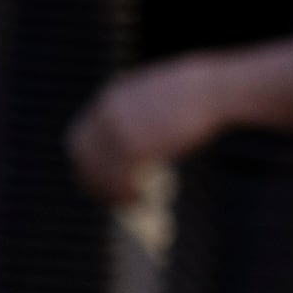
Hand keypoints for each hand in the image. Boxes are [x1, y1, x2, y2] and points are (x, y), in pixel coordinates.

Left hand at [67, 53, 247, 204]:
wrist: (214, 89)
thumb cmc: (195, 95)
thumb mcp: (157, 95)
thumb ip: (138, 111)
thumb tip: (136, 137)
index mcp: (109, 98)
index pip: (79, 138)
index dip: (88, 164)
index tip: (101, 181)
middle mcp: (106, 112)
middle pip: (82, 157)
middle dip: (93, 180)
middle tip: (114, 198)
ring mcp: (117, 128)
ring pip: (98, 171)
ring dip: (111, 192)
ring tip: (131, 202)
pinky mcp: (134, 145)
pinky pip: (117, 178)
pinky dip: (124, 194)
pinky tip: (138, 200)